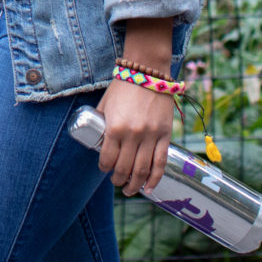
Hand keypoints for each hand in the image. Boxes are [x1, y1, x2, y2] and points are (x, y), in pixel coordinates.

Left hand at [95, 78, 176, 195]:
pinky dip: (155, 179)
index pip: (108, 159)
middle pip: (125, 168)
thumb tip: (96, 139)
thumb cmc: (123, 87)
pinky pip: (161, 163)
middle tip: (116, 182)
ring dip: (136, 184)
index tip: (104, 169)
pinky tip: (150, 188)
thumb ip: (102, 122)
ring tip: (130, 189)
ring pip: (143, 170)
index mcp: (114, 128)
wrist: (147, 72)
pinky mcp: (165, 136)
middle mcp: (133, 135)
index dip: (104, 168)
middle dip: (119, 180)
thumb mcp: (105, 104)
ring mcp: (151, 136)